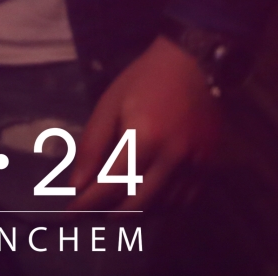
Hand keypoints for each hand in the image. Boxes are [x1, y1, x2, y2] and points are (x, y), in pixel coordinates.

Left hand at [70, 34, 220, 211]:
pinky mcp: (208, 167)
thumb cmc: (146, 79)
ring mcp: (194, 165)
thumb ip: (93, 145)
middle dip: (108, 214)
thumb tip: (77, 184)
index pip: (110, 185)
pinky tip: (144, 201)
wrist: (196, 63)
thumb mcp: (110, 104)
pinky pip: (183, 203)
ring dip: (134, 214)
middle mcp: (172, 157)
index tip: (69, 213)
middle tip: (90, 213)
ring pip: (160, 209)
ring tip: (113, 208)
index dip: (87, 204)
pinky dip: (160, 208)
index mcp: (144, 137)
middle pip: (136, 205)